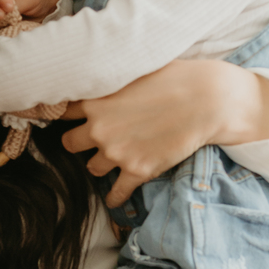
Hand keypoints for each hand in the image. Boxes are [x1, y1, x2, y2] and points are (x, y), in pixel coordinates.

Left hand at [62, 61, 230, 205]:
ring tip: (114, 159)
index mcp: (95, 101)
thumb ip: (109, 82)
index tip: (73, 119)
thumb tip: (98, 77)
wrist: (206, 101)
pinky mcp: (138, 171)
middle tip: (93, 140)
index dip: (69, 116)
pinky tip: (114, 198)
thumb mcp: (132, 71)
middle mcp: (100, 129)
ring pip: (92, 168)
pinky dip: (115, 196)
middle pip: (70, 144)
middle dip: (80, 142)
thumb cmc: (174, 78)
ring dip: (101, 164)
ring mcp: (117, 152)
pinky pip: (116, 192)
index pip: (63, 112)